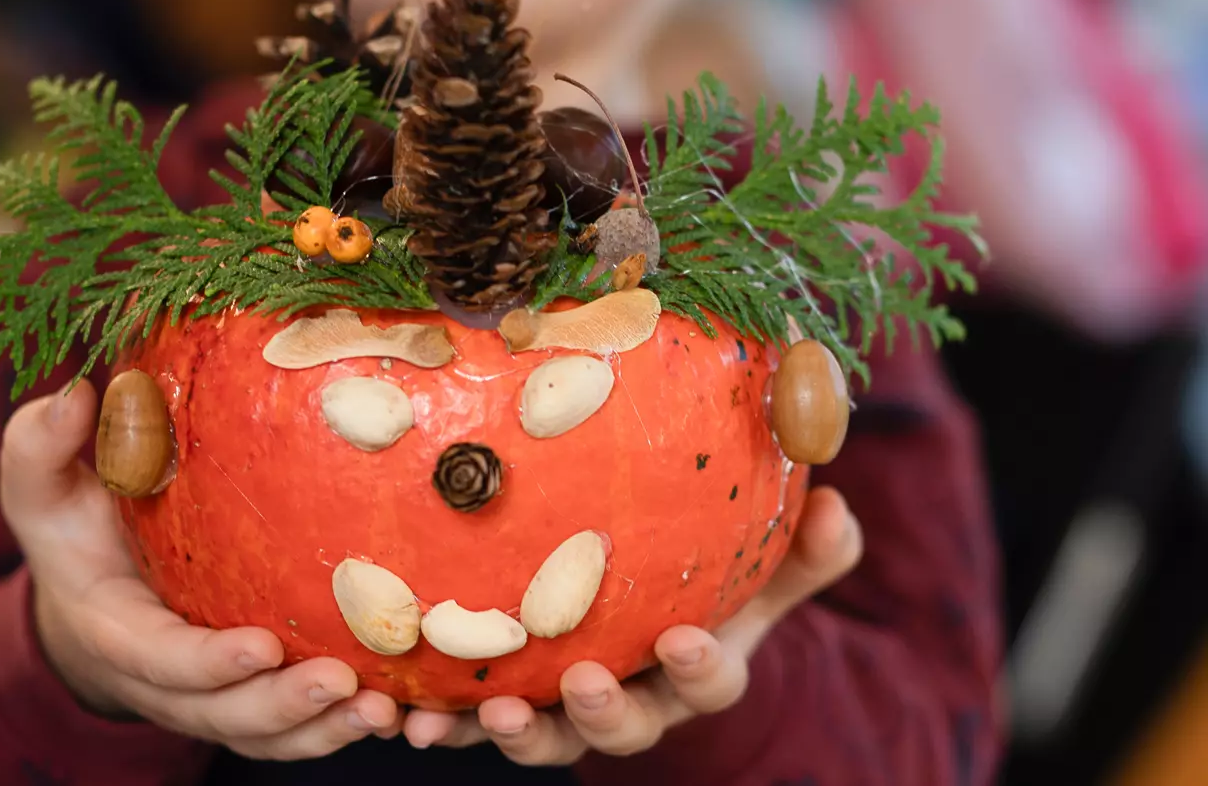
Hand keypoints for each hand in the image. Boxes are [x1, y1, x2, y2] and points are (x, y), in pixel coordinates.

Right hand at [0, 379, 400, 759]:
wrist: (94, 591)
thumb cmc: (75, 529)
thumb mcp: (44, 487)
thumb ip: (42, 446)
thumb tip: (73, 397)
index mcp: (116, 630)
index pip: (160, 658)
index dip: (208, 663)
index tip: (262, 645)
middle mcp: (166, 680)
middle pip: (222, 713)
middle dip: (280, 706)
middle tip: (341, 682)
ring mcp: (211, 697)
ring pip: (266, 733)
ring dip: (323, 730)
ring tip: (384, 710)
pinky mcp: (250, 696)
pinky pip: (294, 729)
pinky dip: (341, 727)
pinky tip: (399, 709)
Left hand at [403, 486, 862, 762]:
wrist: (659, 622)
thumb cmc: (714, 588)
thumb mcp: (762, 568)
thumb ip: (805, 549)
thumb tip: (837, 506)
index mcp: (696, 668)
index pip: (709, 679)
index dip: (698, 667)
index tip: (682, 638)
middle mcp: (637, 700)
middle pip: (623, 725)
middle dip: (602, 714)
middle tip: (581, 684)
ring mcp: (571, 709)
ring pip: (546, 737)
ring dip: (512, 733)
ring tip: (478, 715)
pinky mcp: (516, 701)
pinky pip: (478, 719)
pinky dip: (446, 720)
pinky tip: (406, 712)